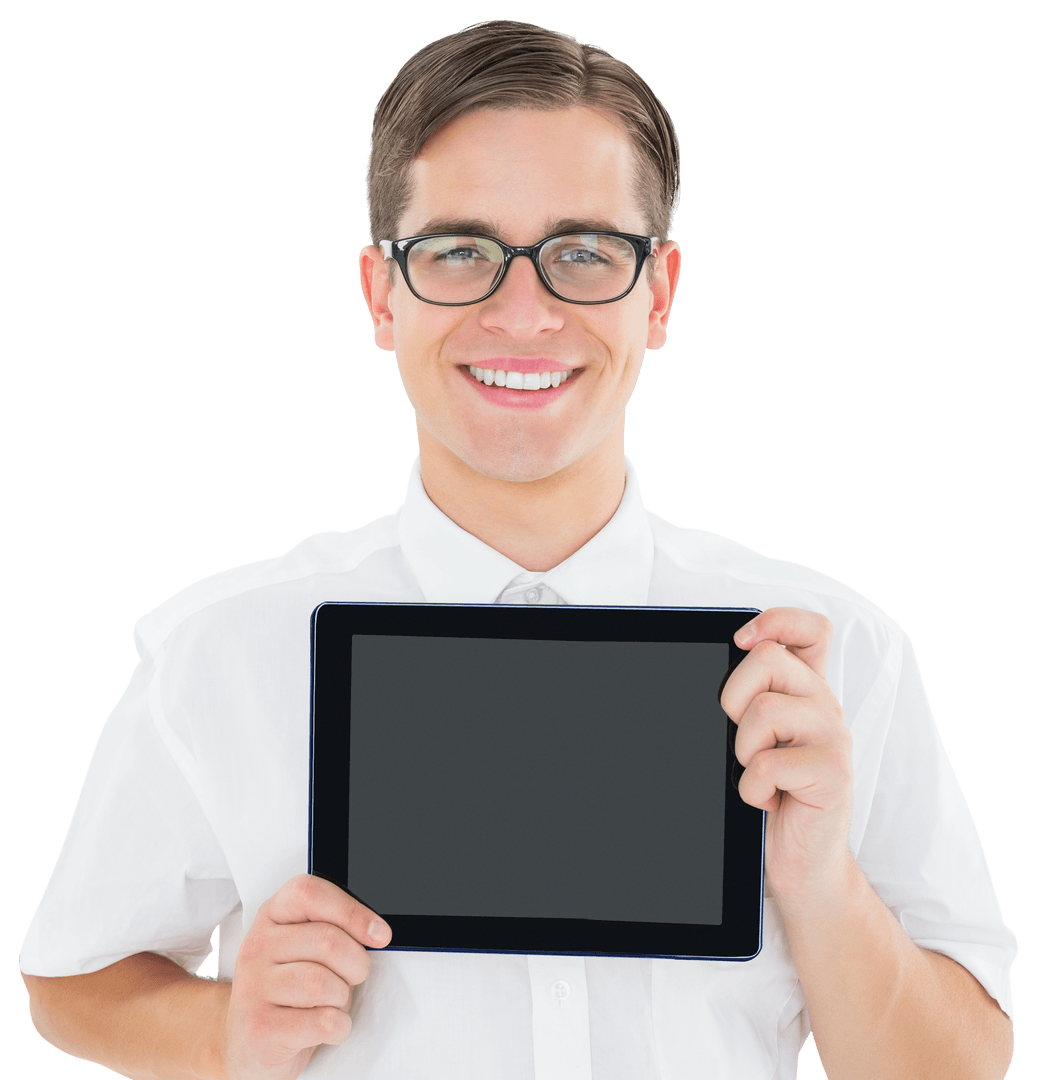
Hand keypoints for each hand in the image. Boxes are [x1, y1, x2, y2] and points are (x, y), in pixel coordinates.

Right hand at [221, 874, 391, 1079]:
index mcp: (272, 915)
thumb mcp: (308, 947)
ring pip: (322, 983)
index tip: (380, 934)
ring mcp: (252, 987)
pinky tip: (326, 1026)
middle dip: (356, 963)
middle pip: (327, 941)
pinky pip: (321, 1022)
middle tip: (354, 975)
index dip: (352, 912)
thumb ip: (334, 929)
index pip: (310, 894)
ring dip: (342, 997)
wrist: (251, 1041)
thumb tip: (378, 932)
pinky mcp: (259, 1028)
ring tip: (333, 1001)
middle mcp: (256, 946)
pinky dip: (338, 1027)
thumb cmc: (291, 989)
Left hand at [721, 608, 852, 903]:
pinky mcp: (834, 773)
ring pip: (764, 710)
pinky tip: (770, 801)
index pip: (810, 629)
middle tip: (743, 741)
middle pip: (768, 659)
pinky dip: (752, 789)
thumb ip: (746, 697)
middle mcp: (825, 705)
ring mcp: (834, 737)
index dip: (776, 621)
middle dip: (733, 698)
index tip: (741, 641)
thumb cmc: (769, 795)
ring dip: (743, 751)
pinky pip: (767, 763)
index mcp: (805, 690)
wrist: (798, 862)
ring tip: (760, 774)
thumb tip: (713, 662)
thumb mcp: (752, 737)